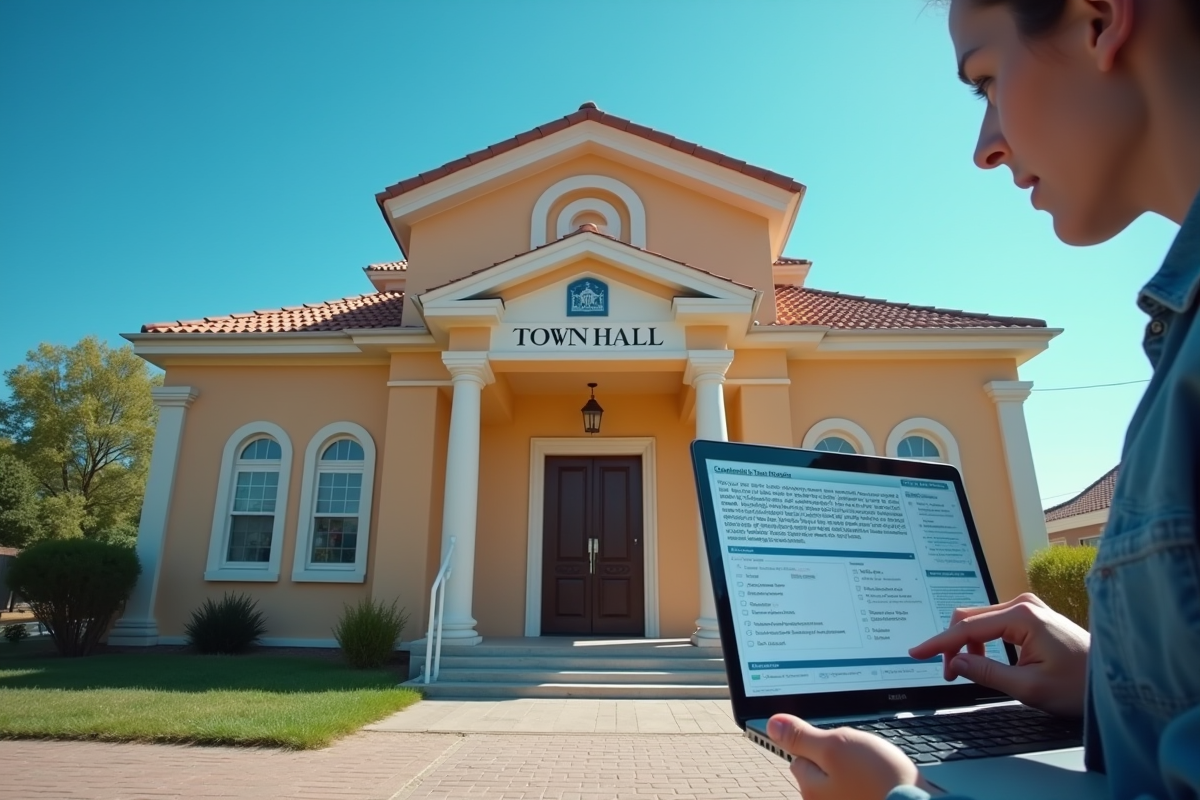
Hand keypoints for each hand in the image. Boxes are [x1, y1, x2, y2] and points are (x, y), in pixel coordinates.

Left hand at [767, 714, 939, 799]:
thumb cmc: (879, 780)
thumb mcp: (835, 746)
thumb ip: (802, 736)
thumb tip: (773, 725)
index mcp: (810, 789)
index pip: (800, 756)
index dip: (822, 744)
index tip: (841, 744)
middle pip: (824, 769)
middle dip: (842, 759)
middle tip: (864, 759)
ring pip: (845, 778)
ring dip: (860, 770)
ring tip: (878, 771)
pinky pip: (863, 788)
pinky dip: (873, 783)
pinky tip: (885, 781)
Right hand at [908, 592, 1089, 716]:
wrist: (1113, 681)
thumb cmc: (1079, 685)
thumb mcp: (1029, 688)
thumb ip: (987, 673)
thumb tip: (956, 663)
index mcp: (1022, 616)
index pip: (967, 628)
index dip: (939, 643)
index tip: (916, 653)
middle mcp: (1023, 604)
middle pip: (969, 618)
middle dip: (953, 645)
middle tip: (949, 674)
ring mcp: (1028, 607)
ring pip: (979, 620)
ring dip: (967, 644)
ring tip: (966, 671)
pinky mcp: (1031, 615)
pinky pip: (994, 622)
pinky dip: (981, 641)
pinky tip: (982, 660)